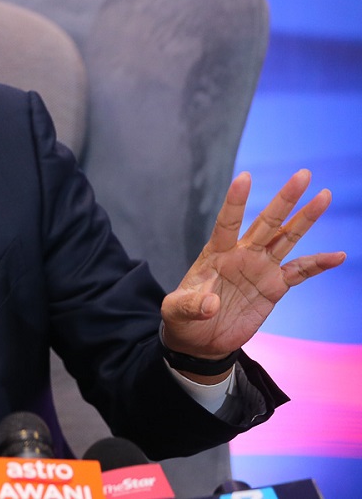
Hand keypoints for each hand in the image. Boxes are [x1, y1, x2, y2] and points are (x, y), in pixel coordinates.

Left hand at [161, 169, 345, 363]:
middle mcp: (241, 255)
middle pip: (266, 223)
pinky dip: (319, 264)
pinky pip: (300, 272)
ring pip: (287, 238)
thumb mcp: (176, 311)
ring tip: (324, 196)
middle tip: (303, 174)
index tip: (245, 176)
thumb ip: (191, 305)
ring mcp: (260, 268)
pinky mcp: (274, 287)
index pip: (227, 223)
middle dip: (284, 200)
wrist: (199, 340)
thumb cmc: (182, 319)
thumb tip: (211, 304)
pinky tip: (338, 255)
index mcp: (215, 253)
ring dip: (305, 219)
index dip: (235, 202)